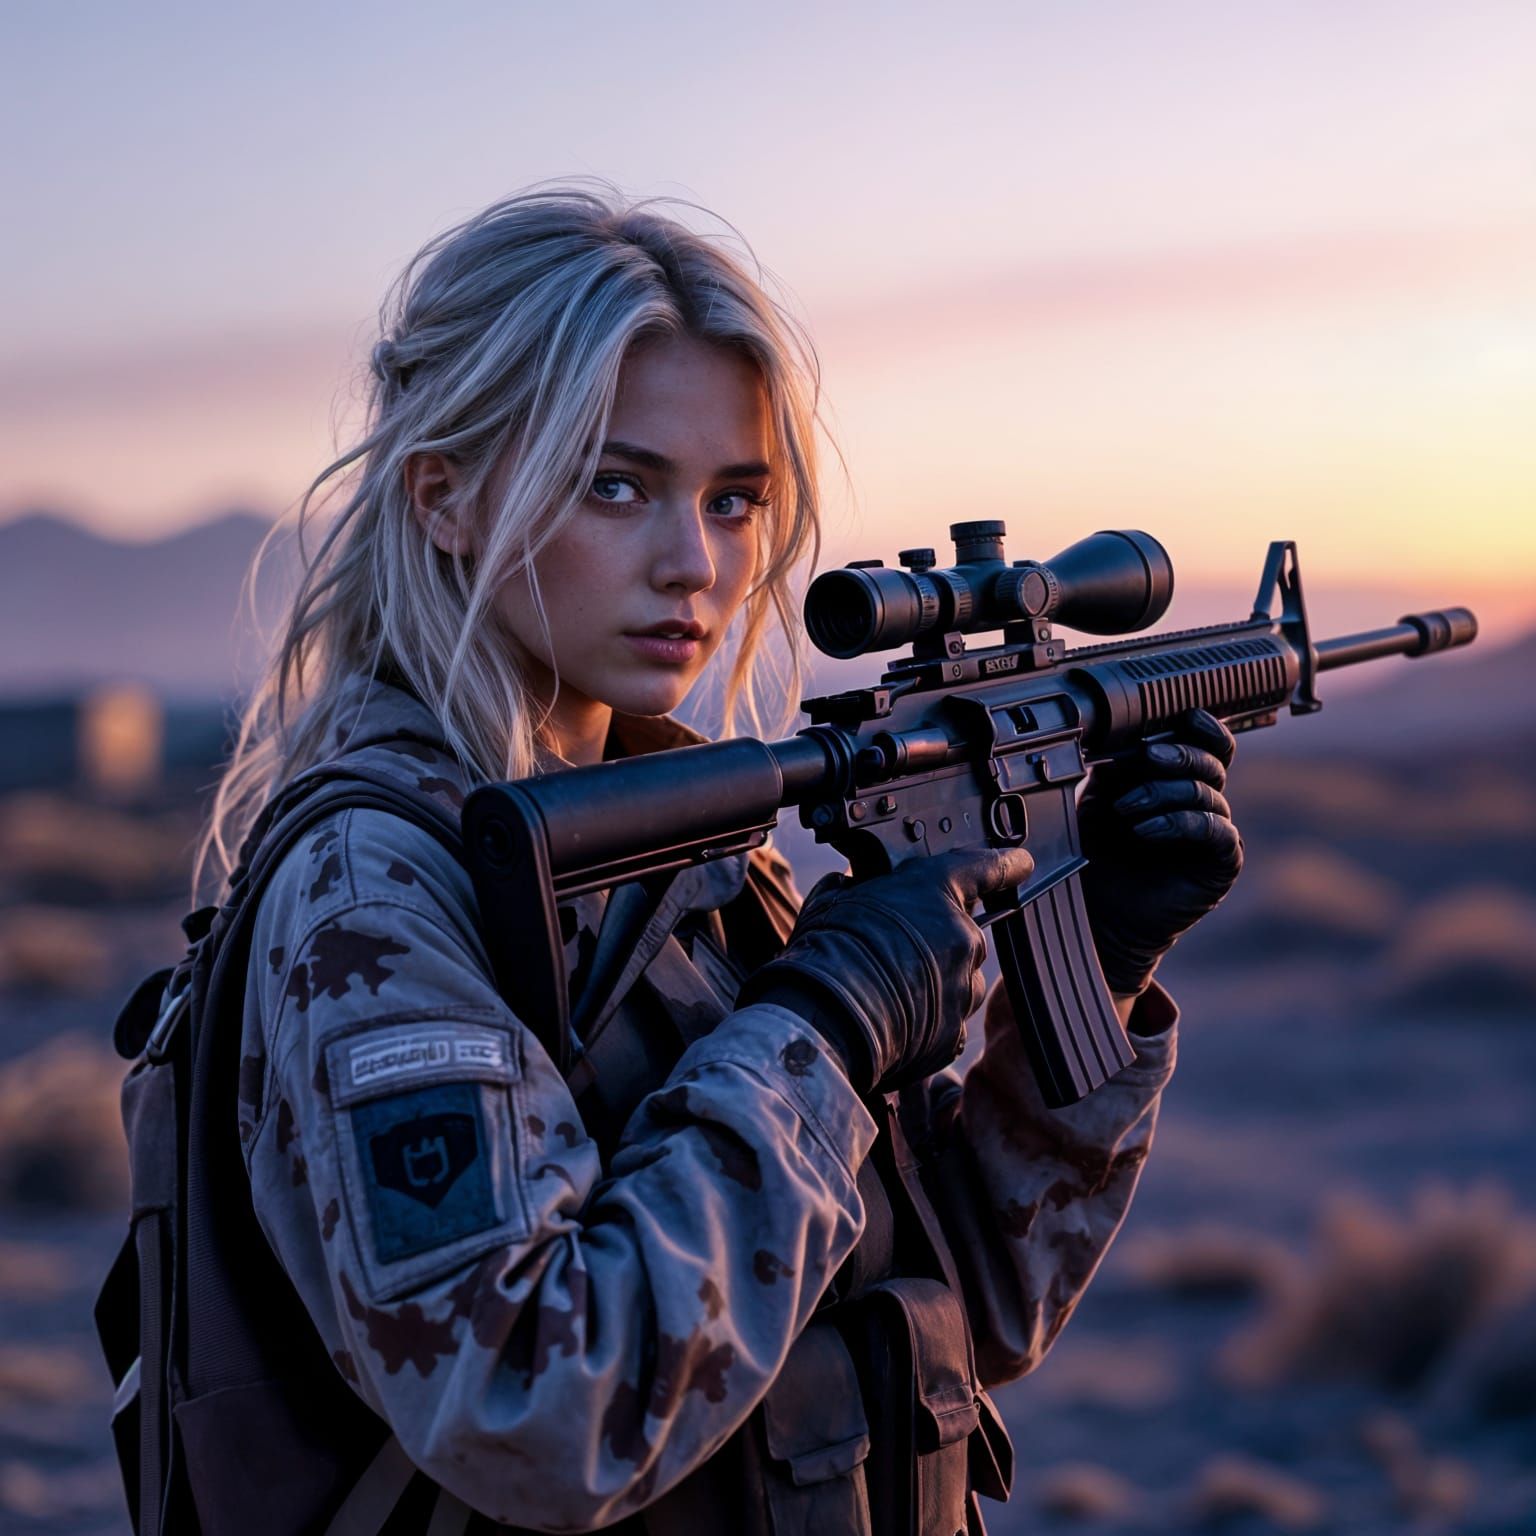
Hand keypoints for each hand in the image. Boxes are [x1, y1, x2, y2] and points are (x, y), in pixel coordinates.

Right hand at [741, 846, 1034, 1094]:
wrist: (825, 1017)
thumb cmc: (827, 951)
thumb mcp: (835, 898)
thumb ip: (860, 888)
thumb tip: (852, 887)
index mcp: (934, 891)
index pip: (985, 867)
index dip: (1006, 863)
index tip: (1022, 863)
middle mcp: (961, 936)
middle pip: (963, 935)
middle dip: (935, 942)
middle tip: (892, 953)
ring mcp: (963, 988)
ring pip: (958, 982)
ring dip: (932, 984)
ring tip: (886, 993)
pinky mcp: (955, 1034)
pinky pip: (947, 1023)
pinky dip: (926, 1023)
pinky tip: (890, 1021)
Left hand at [1078, 708, 1243, 996]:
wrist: (1097, 913)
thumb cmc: (1095, 854)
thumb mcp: (1096, 799)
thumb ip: (1113, 767)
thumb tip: (1119, 732)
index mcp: (1177, 779)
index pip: (1206, 742)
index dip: (1201, 726)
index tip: (1183, 716)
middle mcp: (1201, 801)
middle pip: (1214, 761)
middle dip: (1180, 753)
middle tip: (1147, 755)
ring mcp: (1214, 832)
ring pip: (1209, 793)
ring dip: (1166, 793)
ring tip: (1126, 809)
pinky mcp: (1220, 864)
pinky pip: (1215, 831)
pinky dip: (1180, 823)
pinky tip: (1147, 831)